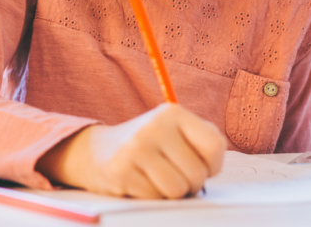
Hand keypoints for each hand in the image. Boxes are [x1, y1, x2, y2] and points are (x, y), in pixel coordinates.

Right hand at [36, 103, 226, 198]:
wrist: (97, 151)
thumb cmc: (148, 144)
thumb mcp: (174, 130)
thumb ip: (203, 139)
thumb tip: (213, 165)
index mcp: (173, 112)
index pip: (214, 145)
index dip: (214, 165)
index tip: (203, 167)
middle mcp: (155, 126)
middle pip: (197, 173)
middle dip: (191, 183)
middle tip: (176, 175)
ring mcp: (137, 148)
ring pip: (177, 190)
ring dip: (172, 192)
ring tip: (159, 179)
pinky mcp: (122, 170)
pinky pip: (155, 198)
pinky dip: (152, 196)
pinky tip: (140, 181)